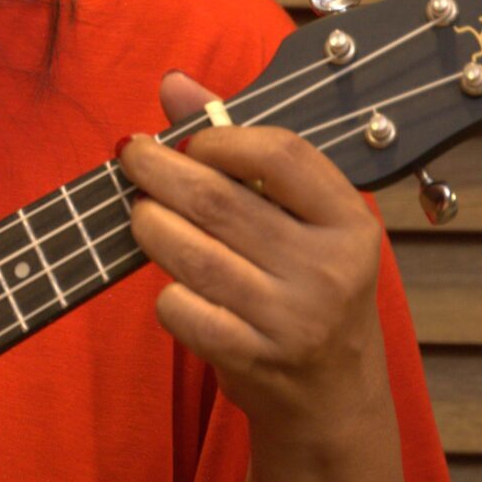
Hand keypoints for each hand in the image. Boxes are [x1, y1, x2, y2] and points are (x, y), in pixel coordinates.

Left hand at [115, 71, 394, 451]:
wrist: (333, 399)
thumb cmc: (307, 286)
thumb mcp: (300, 218)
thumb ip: (242, 146)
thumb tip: (174, 83)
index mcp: (349, 222)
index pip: (281, 154)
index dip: (221, 137)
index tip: (191, 141)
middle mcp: (327, 270)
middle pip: (218, 200)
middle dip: (158, 170)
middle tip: (132, 157)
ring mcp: (291, 319)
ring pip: (191, 252)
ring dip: (148, 223)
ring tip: (140, 213)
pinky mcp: (253, 359)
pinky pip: (181, 308)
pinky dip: (163, 290)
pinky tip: (170, 281)